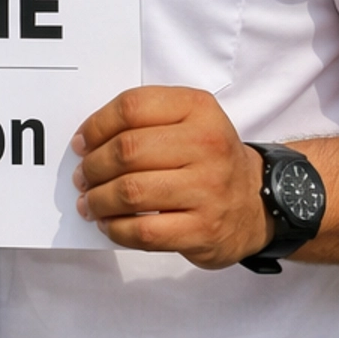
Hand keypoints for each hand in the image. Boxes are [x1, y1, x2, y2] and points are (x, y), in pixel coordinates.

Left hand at [71, 86, 269, 268]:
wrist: (257, 203)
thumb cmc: (208, 159)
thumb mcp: (189, 121)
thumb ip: (143, 121)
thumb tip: (86, 144)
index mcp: (198, 109)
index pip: (132, 107)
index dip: (96, 125)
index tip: (81, 143)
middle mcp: (207, 145)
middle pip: (126, 151)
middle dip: (92, 167)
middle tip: (83, 177)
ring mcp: (207, 190)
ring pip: (130, 192)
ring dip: (98, 200)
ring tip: (90, 202)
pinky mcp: (203, 230)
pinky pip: (143, 231)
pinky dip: (115, 229)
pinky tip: (109, 224)